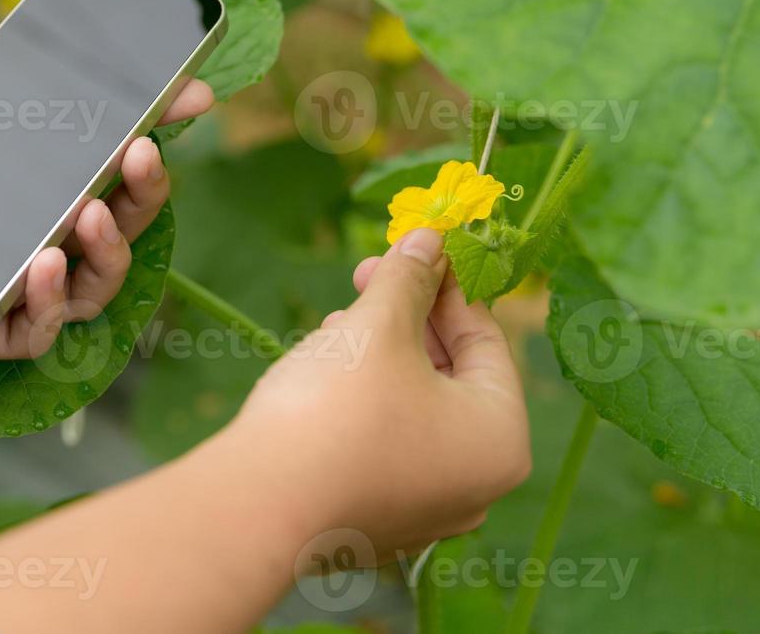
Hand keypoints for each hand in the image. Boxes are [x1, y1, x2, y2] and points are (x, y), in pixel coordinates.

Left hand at [0, 24, 212, 361]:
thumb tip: (10, 27)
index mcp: (2, 180)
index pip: (95, 156)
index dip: (149, 127)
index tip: (189, 93)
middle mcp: (12, 234)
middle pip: (116, 219)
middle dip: (149, 187)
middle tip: (147, 147)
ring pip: (94, 281)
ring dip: (114, 245)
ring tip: (99, 208)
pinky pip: (37, 330)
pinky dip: (50, 300)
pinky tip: (42, 264)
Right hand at [228, 227, 529, 557]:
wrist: (259, 508)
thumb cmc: (338, 408)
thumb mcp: (378, 326)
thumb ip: (410, 277)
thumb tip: (432, 237)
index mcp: (500, 440)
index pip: (487, 342)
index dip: (447, 285)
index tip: (415, 247)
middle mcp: (475, 486)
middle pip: (450, 377)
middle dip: (406, 319)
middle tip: (366, 275)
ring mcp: (424, 512)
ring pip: (413, 409)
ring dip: (380, 356)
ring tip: (337, 324)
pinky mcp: (375, 523)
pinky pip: (383, 446)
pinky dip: (362, 403)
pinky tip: (323, 372)